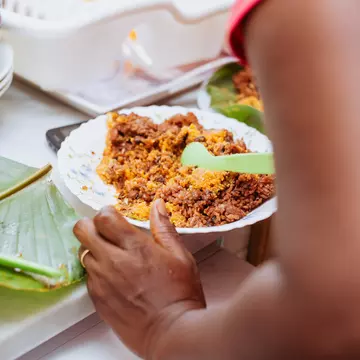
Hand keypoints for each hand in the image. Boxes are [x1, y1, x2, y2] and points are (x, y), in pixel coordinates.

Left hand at [73, 199, 205, 357]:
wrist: (171, 333)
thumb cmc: (180, 294)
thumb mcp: (180, 256)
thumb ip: (164, 228)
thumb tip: (157, 205)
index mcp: (135, 247)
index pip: (103, 217)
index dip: (106, 213)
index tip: (114, 217)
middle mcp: (113, 261)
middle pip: (83, 230)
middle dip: (90, 226)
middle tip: (105, 232)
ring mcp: (102, 281)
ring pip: (82, 253)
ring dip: (93, 249)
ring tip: (112, 256)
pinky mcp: (97, 299)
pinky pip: (88, 276)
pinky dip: (96, 271)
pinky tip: (113, 276)